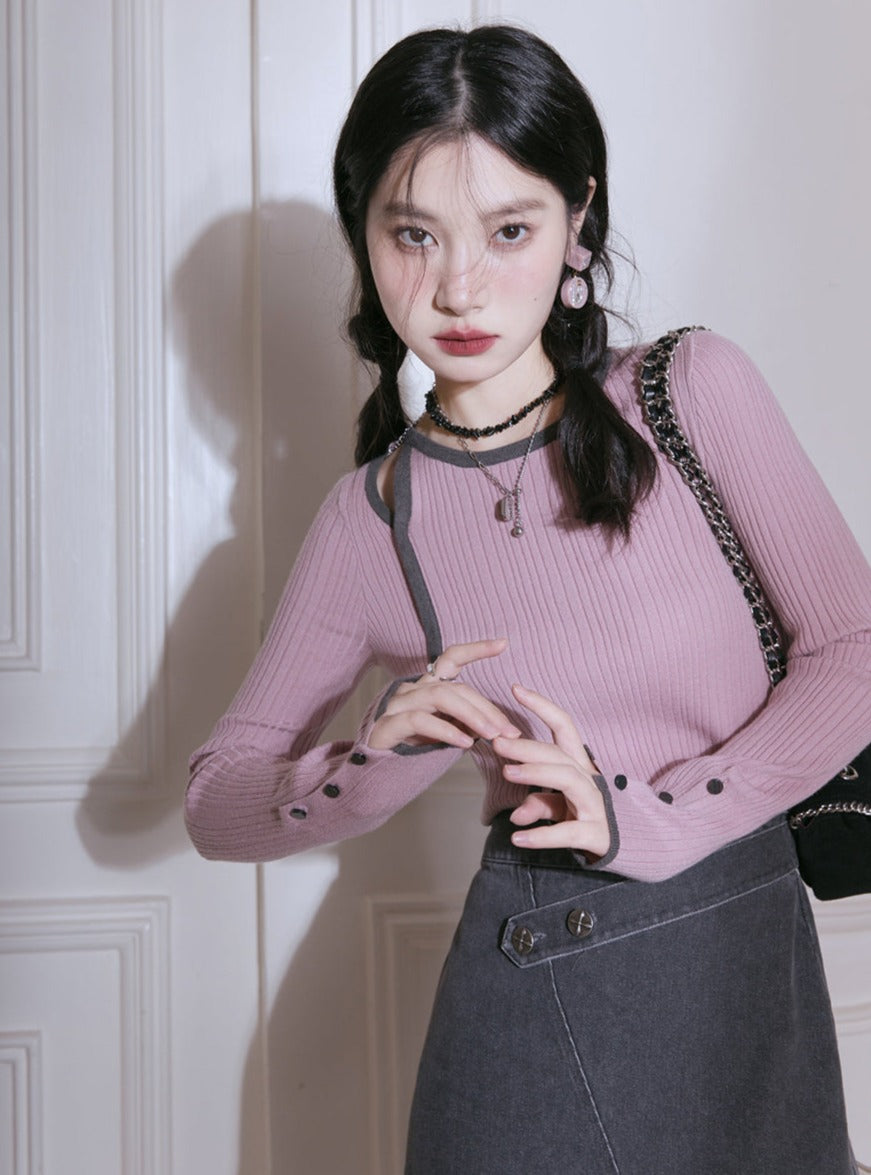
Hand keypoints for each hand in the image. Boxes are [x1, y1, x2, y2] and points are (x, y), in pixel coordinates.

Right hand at [368, 639, 521, 750]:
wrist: (376, 776)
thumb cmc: (412, 752)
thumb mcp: (446, 735)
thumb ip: (466, 724)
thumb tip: (496, 725)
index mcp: (427, 688)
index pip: (451, 659)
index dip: (476, 649)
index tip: (502, 644)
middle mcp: (412, 690)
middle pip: (455, 687)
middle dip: (486, 708)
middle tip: (508, 730)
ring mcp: (397, 705)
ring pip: (440, 697)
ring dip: (471, 715)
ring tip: (491, 735)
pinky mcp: (387, 724)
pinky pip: (420, 720)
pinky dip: (446, 731)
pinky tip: (465, 744)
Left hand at [492, 683, 609, 858]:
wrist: (634, 847)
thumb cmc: (591, 819)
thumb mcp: (563, 807)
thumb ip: (540, 804)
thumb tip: (516, 815)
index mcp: (580, 766)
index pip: (563, 727)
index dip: (542, 706)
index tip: (515, 688)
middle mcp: (589, 780)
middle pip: (559, 754)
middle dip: (528, 746)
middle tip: (497, 743)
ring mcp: (596, 805)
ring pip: (568, 780)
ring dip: (536, 773)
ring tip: (506, 772)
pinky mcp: (596, 834)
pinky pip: (569, 832)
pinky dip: (543, 836)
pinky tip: (518, 838)